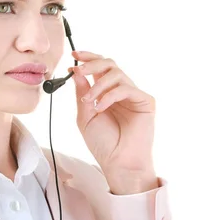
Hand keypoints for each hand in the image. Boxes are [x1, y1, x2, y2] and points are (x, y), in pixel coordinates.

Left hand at [68, 50, 156, 181]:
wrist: (118, 163)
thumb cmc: (103, 144)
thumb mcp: (85, 116)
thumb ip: (82, 93)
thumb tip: (76, 71)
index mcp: (106, 93)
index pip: (99, 68)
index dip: (88, 58)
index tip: (73, 56)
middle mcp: (121, 91)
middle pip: (109, 64)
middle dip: (91, 63)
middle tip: (78, 70)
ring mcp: (134, 95)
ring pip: (116, 73)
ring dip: (98, 85)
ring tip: (89, 101)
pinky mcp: (146, 101)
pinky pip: (126, 88)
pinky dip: (110, 95)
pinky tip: (101, 108)